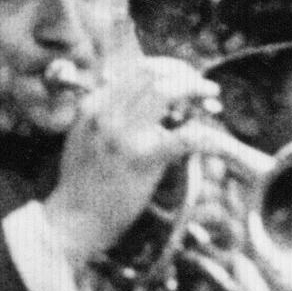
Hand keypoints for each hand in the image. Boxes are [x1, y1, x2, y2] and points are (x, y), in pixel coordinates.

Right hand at [41, 51, 218, 272]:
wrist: (72, 221)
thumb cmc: (82, 187)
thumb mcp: (83, 139)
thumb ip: (104, 116)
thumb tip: (131, 98)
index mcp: (93, 105)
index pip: (136, 70)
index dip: (168, 69)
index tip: (184, 77)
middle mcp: (106, 111)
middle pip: (153, 73)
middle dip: (185, 74)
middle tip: (204, 86)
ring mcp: (124, 133)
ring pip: (169, 91)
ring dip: (196, 90)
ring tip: (212, 99)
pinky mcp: (143, 158)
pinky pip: (186, 136)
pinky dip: (208, 135)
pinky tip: (219, 139)